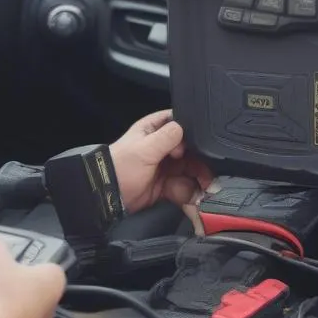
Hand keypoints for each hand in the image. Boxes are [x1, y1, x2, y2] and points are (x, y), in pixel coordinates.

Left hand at [109, 109, 213, 225]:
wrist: (109, 195)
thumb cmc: (122, 166)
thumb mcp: (144, 148)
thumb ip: (166, 137)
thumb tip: (185, 128)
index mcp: (153, 130)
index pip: (179, 122)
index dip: (190, 130)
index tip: (196, 142)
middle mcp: (162, 146)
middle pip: (190, 149)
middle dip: (201, 160)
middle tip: (209, 171)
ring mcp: (165, 166)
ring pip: (190, 168)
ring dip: (199, 177)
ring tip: (205, 186)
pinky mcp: (166, 184)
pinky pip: (184, 185)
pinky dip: (189, 190)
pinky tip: (193, 195)